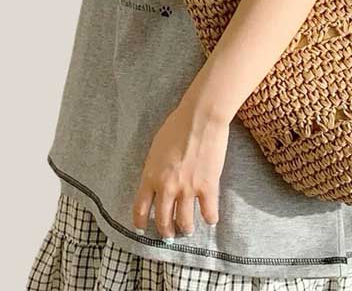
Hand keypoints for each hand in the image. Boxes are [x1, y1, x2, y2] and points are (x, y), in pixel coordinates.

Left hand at [132, 101, 228, 238]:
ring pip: (184, 221)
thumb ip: (155, 167)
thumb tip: (158, 177)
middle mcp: (167, 187)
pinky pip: (208, 212)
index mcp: (151, 176)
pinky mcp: (208, 186)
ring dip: (186, 228)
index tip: (142, 228)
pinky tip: (210, 219)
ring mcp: (188, 189)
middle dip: (165, 230)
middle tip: (169, 234)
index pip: (140, 207)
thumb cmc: (177, 125)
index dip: (140, 221)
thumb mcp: (156, 147)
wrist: (200, 118)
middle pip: (163, 219)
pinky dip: (210, 218)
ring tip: (188, 229)